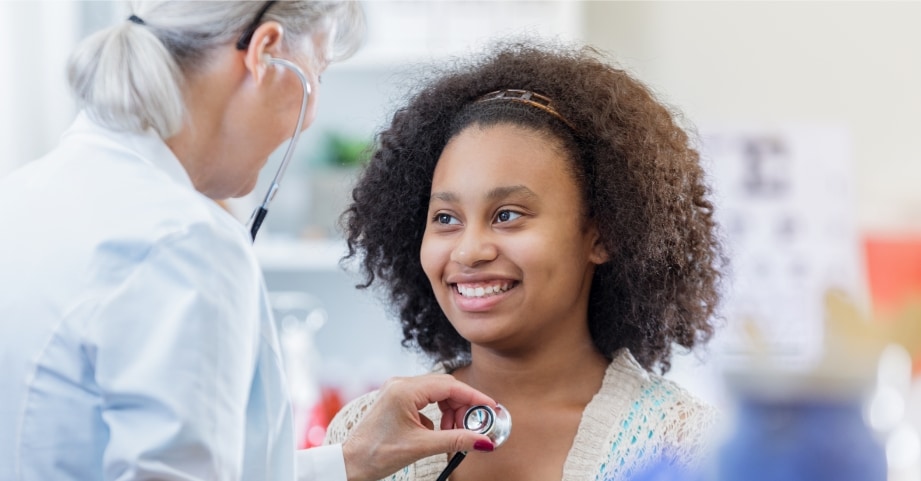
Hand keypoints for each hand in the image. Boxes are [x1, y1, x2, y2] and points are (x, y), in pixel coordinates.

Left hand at [341, 373, 496, 480]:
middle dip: (463, 406)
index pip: (450, 386)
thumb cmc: (377, 454)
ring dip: (450, 411)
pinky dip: (438, 415)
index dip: (474, 396)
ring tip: (455, 432)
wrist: (351, 463)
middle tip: (476, 425)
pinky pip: (426, 401)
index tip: (491, 407)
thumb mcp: (421, 447)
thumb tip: (483, 441)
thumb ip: (455, 440)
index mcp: (405, 390)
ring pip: (436, 393)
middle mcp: (401, 384)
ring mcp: (397, 391)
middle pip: (445, 387)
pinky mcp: (397, 400)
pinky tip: (438, 433)